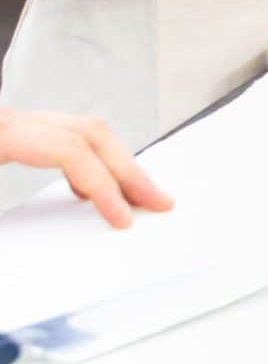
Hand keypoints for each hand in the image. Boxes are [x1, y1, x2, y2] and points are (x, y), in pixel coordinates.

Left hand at [0, 109, 170, 227]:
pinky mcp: (13, 134)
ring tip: (137, 193)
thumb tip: (45, 241)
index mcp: (4, 134)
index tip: (122, 217)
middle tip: (156, 200)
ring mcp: (13, 124)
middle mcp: (11, 122)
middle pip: (90, 134)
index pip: (72, 151)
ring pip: (84, 130)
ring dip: (116, 162)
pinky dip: (90, 159)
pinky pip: (64, 136)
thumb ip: (13, 221)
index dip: (104, 185)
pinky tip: (90, 187)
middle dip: (128, 171)